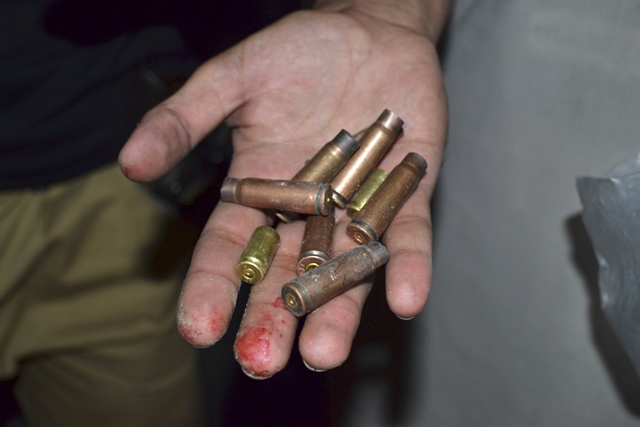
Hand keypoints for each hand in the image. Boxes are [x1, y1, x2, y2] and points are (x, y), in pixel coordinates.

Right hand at [119, 8, 447, 377]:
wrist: (368, 31)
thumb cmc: (297, 52)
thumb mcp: (232, 79)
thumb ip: (184, 120)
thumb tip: (129, 164)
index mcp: (260, 192)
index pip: (231, 249)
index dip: (213, 287)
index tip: (198, 327)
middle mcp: (307, 211)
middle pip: (286, 275)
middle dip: (272, 319)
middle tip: (259, 360)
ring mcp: (358, 207)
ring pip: (345, 270)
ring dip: (335, 312)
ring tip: (321, 352)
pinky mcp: (407, 195)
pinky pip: (407, 237)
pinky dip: (407, 266)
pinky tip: (404, 298)